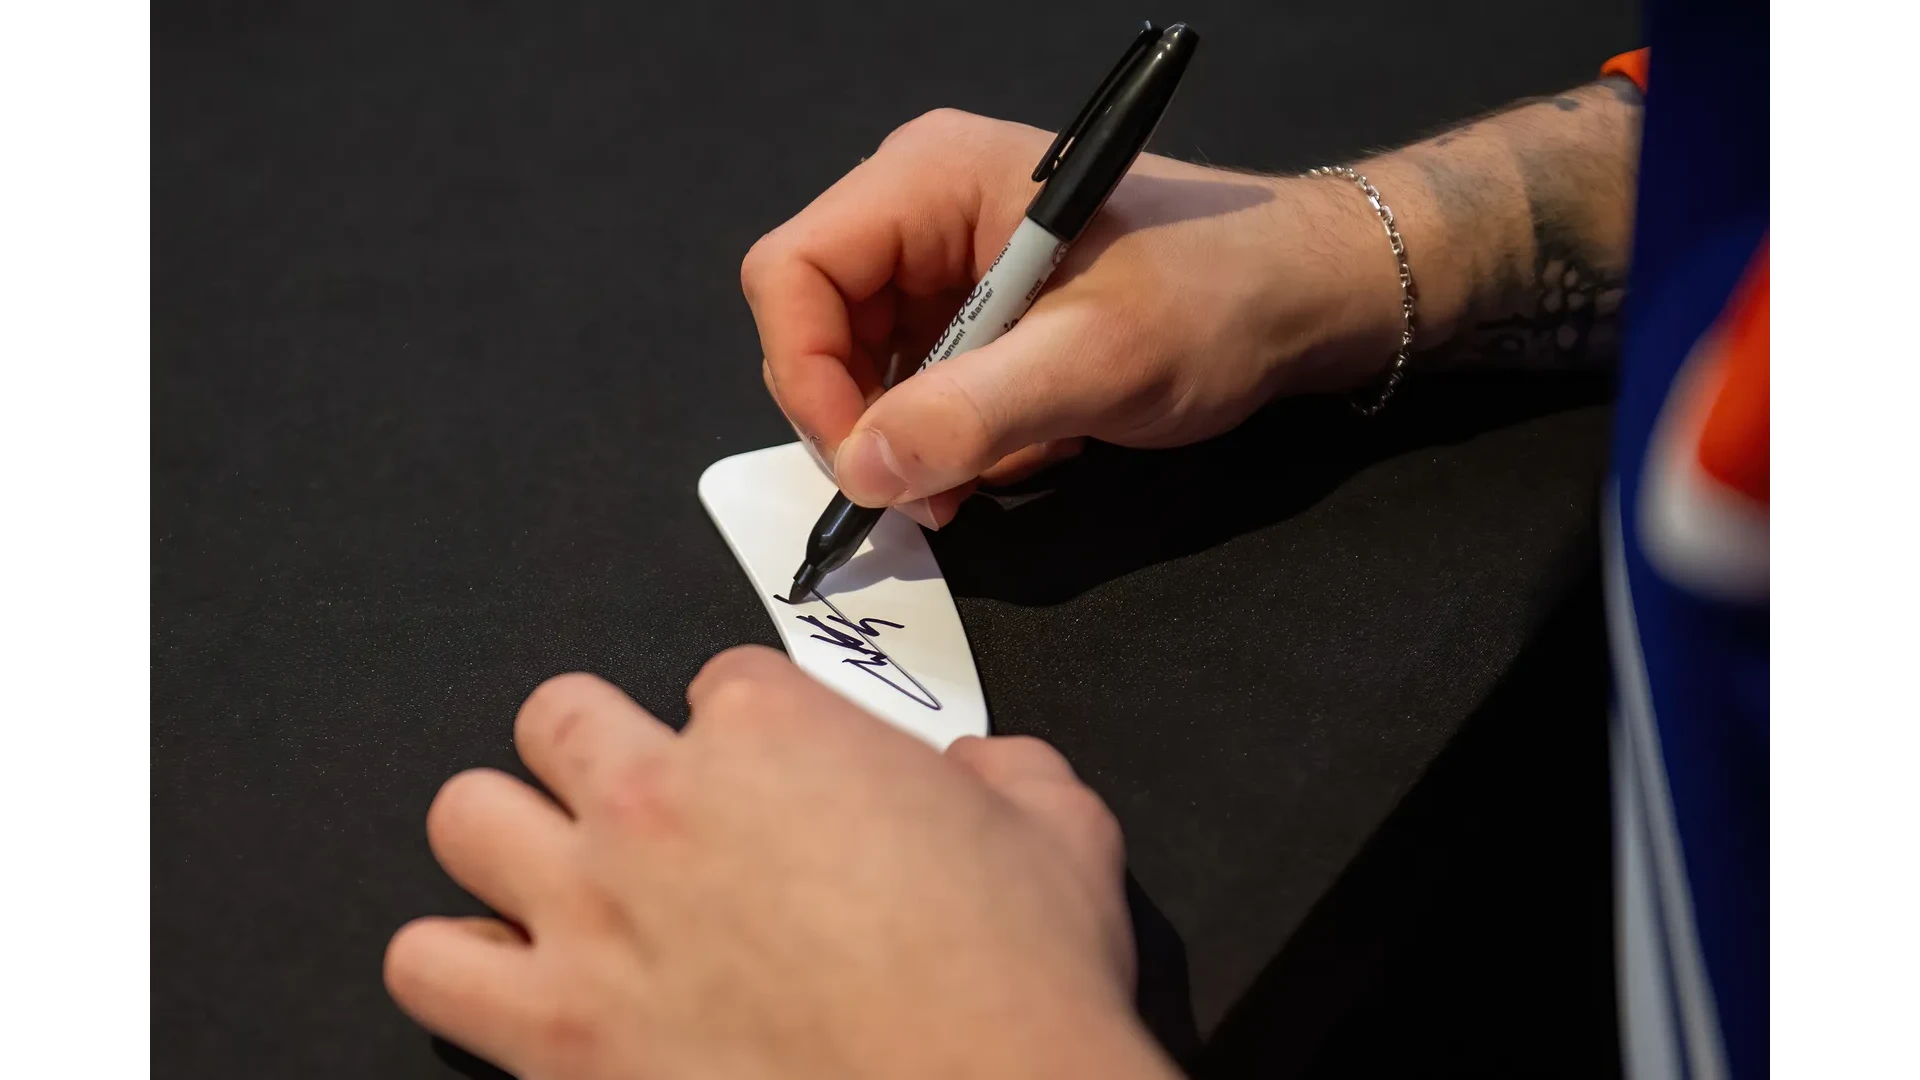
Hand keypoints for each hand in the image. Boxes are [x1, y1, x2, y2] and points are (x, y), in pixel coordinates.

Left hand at [384, 647, 1178, 1079]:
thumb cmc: (1017, 981)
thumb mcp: (1058, 827)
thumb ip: (1003, 770)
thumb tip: (982, 772)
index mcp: (774, 730)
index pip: (717, 680)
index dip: (750, 732)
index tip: (777, 781)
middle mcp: (660, 800)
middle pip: (559, 716)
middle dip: (600, 751)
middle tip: (649, 808)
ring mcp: (594, 912)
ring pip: (466, 816)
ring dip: (511, 840)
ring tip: (561, 881)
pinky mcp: (555, 1032)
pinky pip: (429, 965)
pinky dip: (459, 964)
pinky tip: (519, 980)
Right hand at [741, 109, 1403, 528]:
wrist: (1308, 295)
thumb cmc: (1222, 295)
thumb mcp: (1097, 361)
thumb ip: (973, 413)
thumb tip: (862, 469)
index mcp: (930, 177)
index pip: (792, 273)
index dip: (805, 377)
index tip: (863, 466)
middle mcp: (922, 208)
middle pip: (818, 327)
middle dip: (867, 424)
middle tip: (934, 495)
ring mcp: (949, 260)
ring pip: (867, 371)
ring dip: (920, 440)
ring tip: (1000, 470)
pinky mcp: (978, 307)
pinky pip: (921, 385)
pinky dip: (960, 434)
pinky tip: (1033, 443)